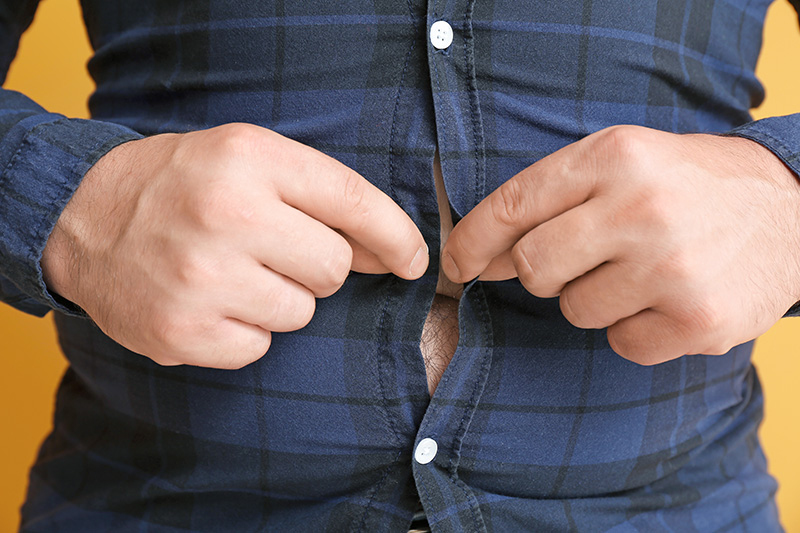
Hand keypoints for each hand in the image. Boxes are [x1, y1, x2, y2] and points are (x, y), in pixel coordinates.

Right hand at [42, 123, 427, 368]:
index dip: (396, 236)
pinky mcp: (182, 332)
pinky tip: (211, 303)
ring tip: (233, 273)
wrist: (82, 217)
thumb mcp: (247, 159)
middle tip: (271, 249)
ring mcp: (202, 278)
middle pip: (333, 267)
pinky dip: (245, 331)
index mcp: (249, 158)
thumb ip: (320, 195)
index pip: (353, 202)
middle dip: (316, 264)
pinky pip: (260, 347)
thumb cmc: (181, 185)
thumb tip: (391, 251)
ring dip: (280, 299)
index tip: (413, 259)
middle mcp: (227, 215)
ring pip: (301, 312)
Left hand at [442, 125, 799, 364]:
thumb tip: (485, 254)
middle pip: (535, 267)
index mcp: (615, 156)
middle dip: (545, 272)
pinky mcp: (698, 320)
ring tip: (642, 271)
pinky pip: (621, 344)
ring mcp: (672, 266)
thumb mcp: (624, 164)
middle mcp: (641, 207)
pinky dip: (636, 329)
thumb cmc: (689, 186)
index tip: (457, 263)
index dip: (473, 240)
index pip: (514, 205)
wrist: (794, 209)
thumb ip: (553, 200)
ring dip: (596, 299)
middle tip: (585, 259)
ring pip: (575, 310)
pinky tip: (668, 300)